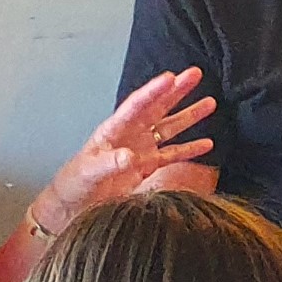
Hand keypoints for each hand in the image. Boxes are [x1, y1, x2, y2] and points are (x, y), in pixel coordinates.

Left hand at [35, 69, 217, 233]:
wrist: (71, 207)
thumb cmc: (74, 186)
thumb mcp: (88, 173)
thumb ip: (109, 163)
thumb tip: (130, 156)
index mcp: (113, 131)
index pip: (137, 107)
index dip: (153, 92)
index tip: (170, 77)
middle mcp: (130, 136)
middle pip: (157, 109)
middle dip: (176, 91)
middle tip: (195, 74)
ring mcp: (140, 151)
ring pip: (169, 128)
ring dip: (189, 117)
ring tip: (210, 103)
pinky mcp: (147, 168)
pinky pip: (173, 155)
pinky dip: (190, 149)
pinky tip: (206, 143)